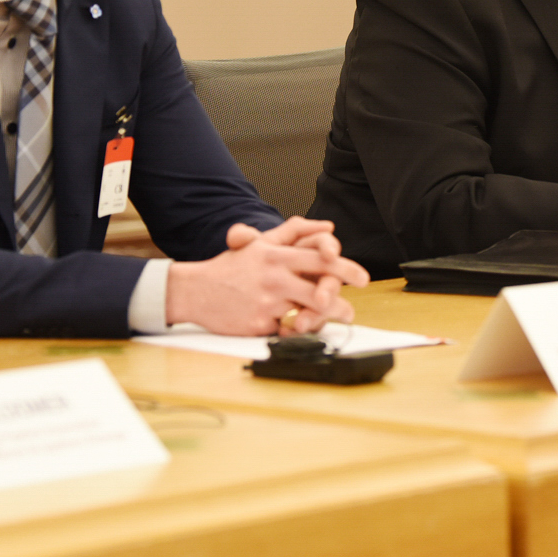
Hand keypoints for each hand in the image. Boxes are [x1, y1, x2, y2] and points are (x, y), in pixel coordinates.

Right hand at [167, 218, 369, 335]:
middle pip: (319, 290)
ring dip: (327, 319)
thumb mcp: (260, 243)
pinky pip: (287, 330)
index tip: (362, 277)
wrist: (195, 291)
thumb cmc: (230, 267)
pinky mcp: (259, 324)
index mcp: (277, 256)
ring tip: (339, 321)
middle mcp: (274, 278)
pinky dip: (298, 331)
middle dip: (341, 301)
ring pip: (308, 312)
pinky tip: (306, 331)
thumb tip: (327, 226)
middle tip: (353, 309)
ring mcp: (267, 302)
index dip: (345, 268)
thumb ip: (294, 231)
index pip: (318, 259)